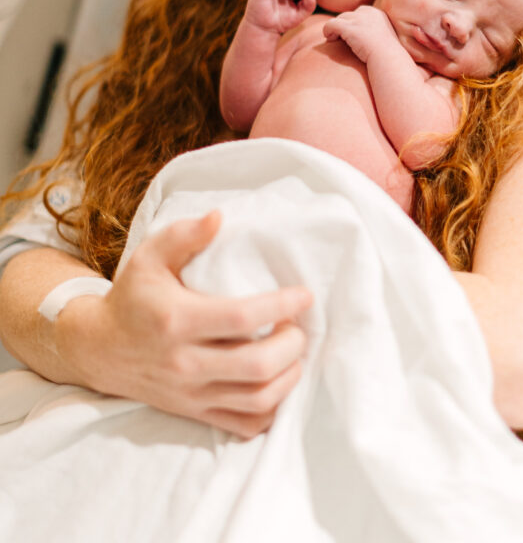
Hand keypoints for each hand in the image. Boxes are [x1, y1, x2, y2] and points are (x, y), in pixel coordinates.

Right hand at [57, 211, 312, 438]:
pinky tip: (280, 381)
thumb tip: (219, 216)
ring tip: (295, 351)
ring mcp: (191, 393)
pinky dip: (273, 408)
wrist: (99, 349)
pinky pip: (245, 425)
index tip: (304, 294)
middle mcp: (184, 362)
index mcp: (177, 319)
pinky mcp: (195, 413)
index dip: (280, 306)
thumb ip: (184, 235)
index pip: (240, 318)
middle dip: (292, 345)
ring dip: (289, 376)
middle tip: (300, 326)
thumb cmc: (133, 296)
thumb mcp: (149, 257)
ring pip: (256, 399)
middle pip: (255, 365)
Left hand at [323, 5, 397, 63]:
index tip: (351, 37)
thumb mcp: (382, 38)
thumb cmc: (385, 56)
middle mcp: (368, 12)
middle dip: (342, 27)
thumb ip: (371, 31)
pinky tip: (330, 40)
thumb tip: (357, 32)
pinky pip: (331, 24)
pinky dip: (328, 31)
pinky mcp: (350, 28)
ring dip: (335, 30)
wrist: (387, 60)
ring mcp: (359, 19)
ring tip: (334, 40)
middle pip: (347, 16)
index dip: (351, 24)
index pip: (358, 13)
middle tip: (340, 40)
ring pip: (338, 19)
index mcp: (377, 14)